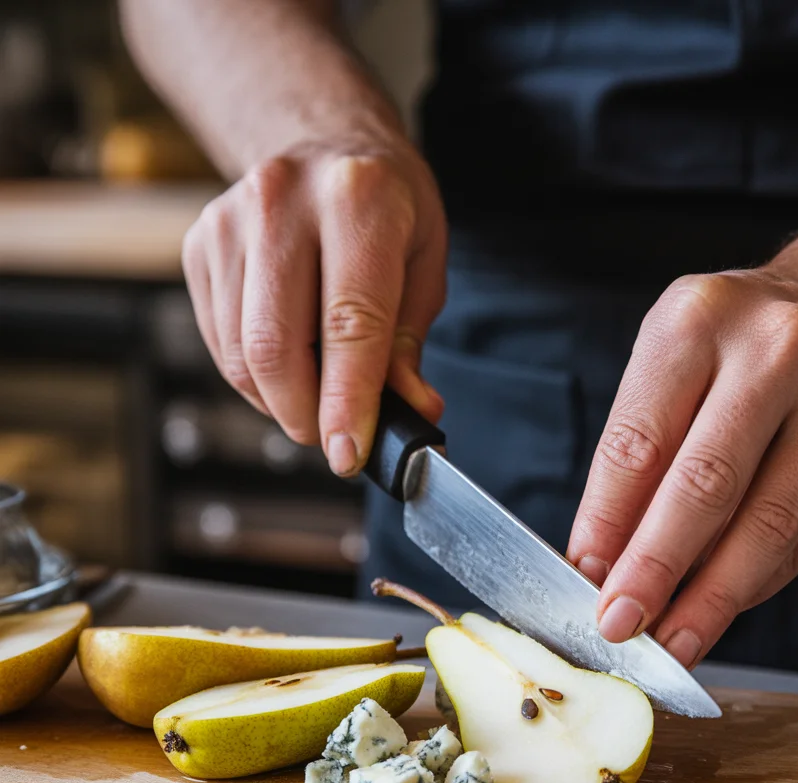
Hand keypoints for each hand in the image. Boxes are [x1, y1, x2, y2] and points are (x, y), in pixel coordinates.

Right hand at [182, 127, 447, 475]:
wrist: (320, 139)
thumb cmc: (384, 206)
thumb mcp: (423, 261)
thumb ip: (410, 340)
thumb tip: (410, 410)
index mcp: (358, 199)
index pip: (350, 323)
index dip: (347, 401)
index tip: (348, 454)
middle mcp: (284, 201)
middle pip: (277, 346)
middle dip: (304, 415)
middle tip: (331, 436)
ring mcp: (231, 220)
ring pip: (241, 354)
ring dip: (278, 402)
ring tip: (314, 398)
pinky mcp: (199, 244)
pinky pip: (219, 342)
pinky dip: (253, 378)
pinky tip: (285, 365)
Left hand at [567, 267, 797, 666]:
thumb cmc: (738, 341)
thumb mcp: (672, 361)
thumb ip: (638, 451)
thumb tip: (603, 559)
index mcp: (699, 322)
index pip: (639, 443)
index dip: (607, 524)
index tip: (586, 578)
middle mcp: (776, 353)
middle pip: (705, 487)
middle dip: (656, 570)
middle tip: (621, 624)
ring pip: (768, 526)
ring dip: (712, 598)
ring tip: (673, 641)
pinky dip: (758, 581)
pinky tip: (725, 603)